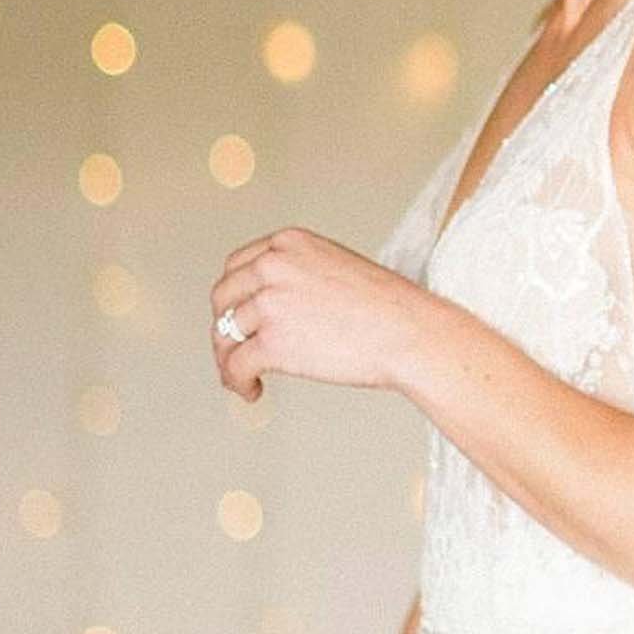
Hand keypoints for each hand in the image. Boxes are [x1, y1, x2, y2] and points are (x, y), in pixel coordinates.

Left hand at [210, 226, 419, 402]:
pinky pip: (235, 365)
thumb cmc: (386, 307)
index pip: (237, 265)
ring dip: (229, 358)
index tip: (236, 314)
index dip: (233, 295)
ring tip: (244, 375)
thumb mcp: (335, 266)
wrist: (410, 332)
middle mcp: (273, 266)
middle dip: (225, 325)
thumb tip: (269, 306)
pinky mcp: (272, 342)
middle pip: (223, 297)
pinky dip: (237, 382)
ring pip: (224, 334)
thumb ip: (298, 275)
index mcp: (289, 243)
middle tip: (235, 347)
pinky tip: (252, 390)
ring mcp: (270, 303)